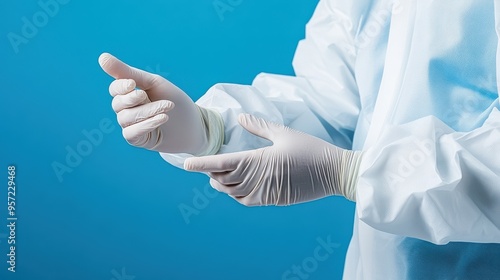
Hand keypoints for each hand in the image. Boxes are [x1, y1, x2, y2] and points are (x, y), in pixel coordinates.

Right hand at [98, 53, 208, 153]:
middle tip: (149, 96)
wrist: (195, 124)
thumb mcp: (153, 83)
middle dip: (134, 99)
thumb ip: (128, 72)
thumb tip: (102, 57)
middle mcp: (127, 110)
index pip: (115, 89)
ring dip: (147, 111)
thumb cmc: (175, 101)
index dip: (120, 87)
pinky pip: (131, 133)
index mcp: (130, 94)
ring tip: (168, 107)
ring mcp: (131, 126)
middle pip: (118, 104)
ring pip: (126, 118)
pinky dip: (147, 124)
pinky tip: (163, 118)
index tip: (133, 84)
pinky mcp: (137, 140)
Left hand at [184, 114, 362, 205]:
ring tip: (215, 175)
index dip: (201, 164)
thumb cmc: (310, 149)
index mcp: (257, 161)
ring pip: (231, 192)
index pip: (221, 164)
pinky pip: (245, 200)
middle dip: (210, 173)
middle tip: (203, 165)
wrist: (333, 173)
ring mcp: (264, 193)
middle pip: (222, 180)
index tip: (186, 164)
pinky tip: (236, 185)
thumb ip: (259, 126)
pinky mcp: (272, 200)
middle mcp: (257, 179)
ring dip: (221, 184)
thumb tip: (240, 118)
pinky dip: (235, 194)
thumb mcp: (284, 133)